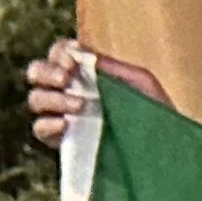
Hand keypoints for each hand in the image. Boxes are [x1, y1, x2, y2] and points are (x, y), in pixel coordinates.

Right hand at [24, 37, 164, 148]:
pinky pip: (40, 129)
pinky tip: (66, 124)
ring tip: (79, 106)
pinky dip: (47, 124)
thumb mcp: (141, 82)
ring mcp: (64, 115)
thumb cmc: (156, 110)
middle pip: (37, 72)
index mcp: (86, 73)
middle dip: (46, 71)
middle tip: (66, 79)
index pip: (59, 53)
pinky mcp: (64, 141)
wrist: (165, 148)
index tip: (73, 61)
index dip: (60, 52)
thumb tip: (80, 54)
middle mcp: (69, 91)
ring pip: (36, 99)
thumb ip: (111, 66)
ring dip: (52, 98)